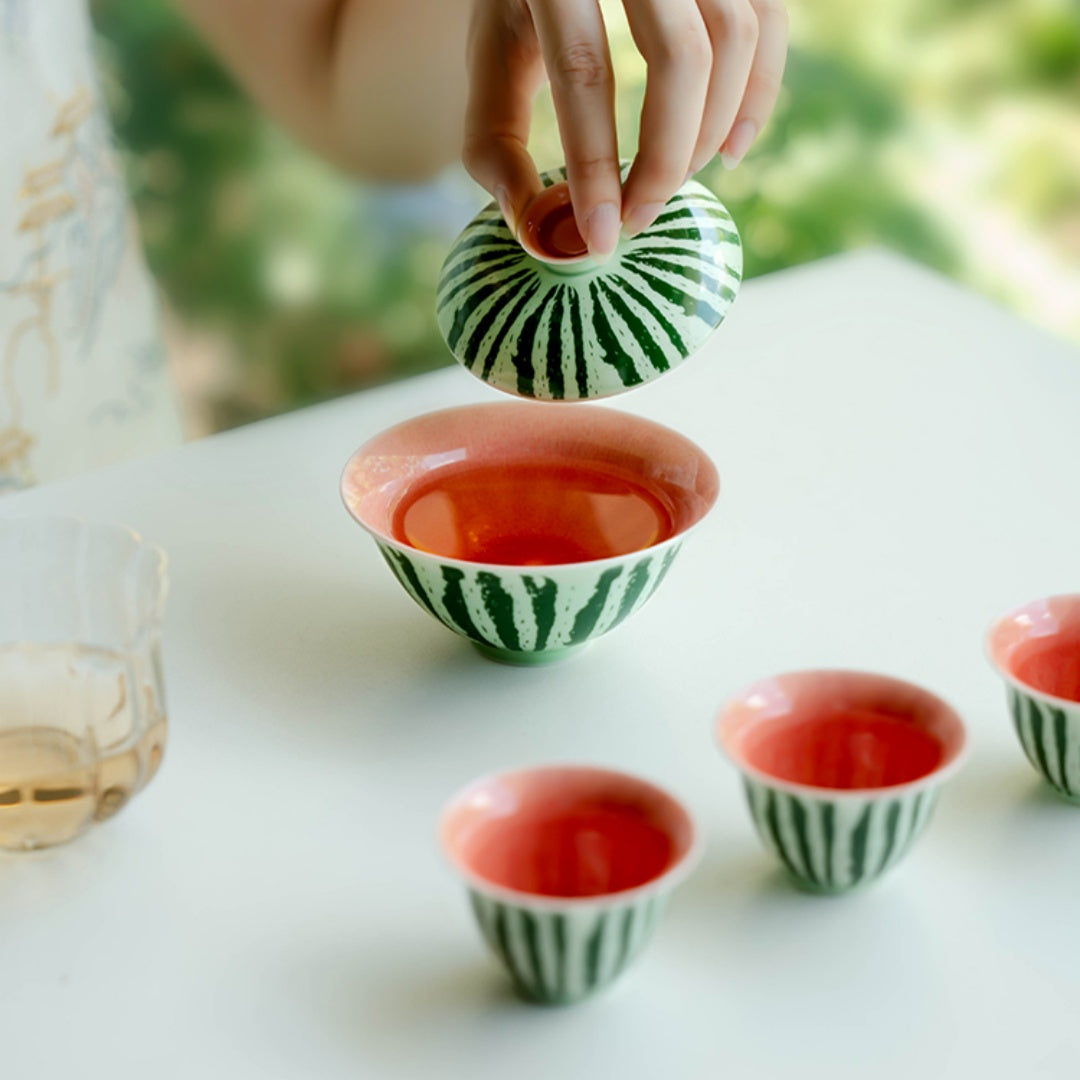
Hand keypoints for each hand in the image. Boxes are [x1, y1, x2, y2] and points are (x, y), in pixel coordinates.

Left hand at [463, 0, 787, 259]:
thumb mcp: (494, 48)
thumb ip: (496, 137)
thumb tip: (538, 229)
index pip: (584, 69)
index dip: (594, 164)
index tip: (602, 237)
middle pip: (678, 60)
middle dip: (665, 161)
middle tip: (639, 219)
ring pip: (734, 42)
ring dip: (710, 134)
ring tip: (671, 182)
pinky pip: (770, 24)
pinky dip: (759, 97)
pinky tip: (728, 152)